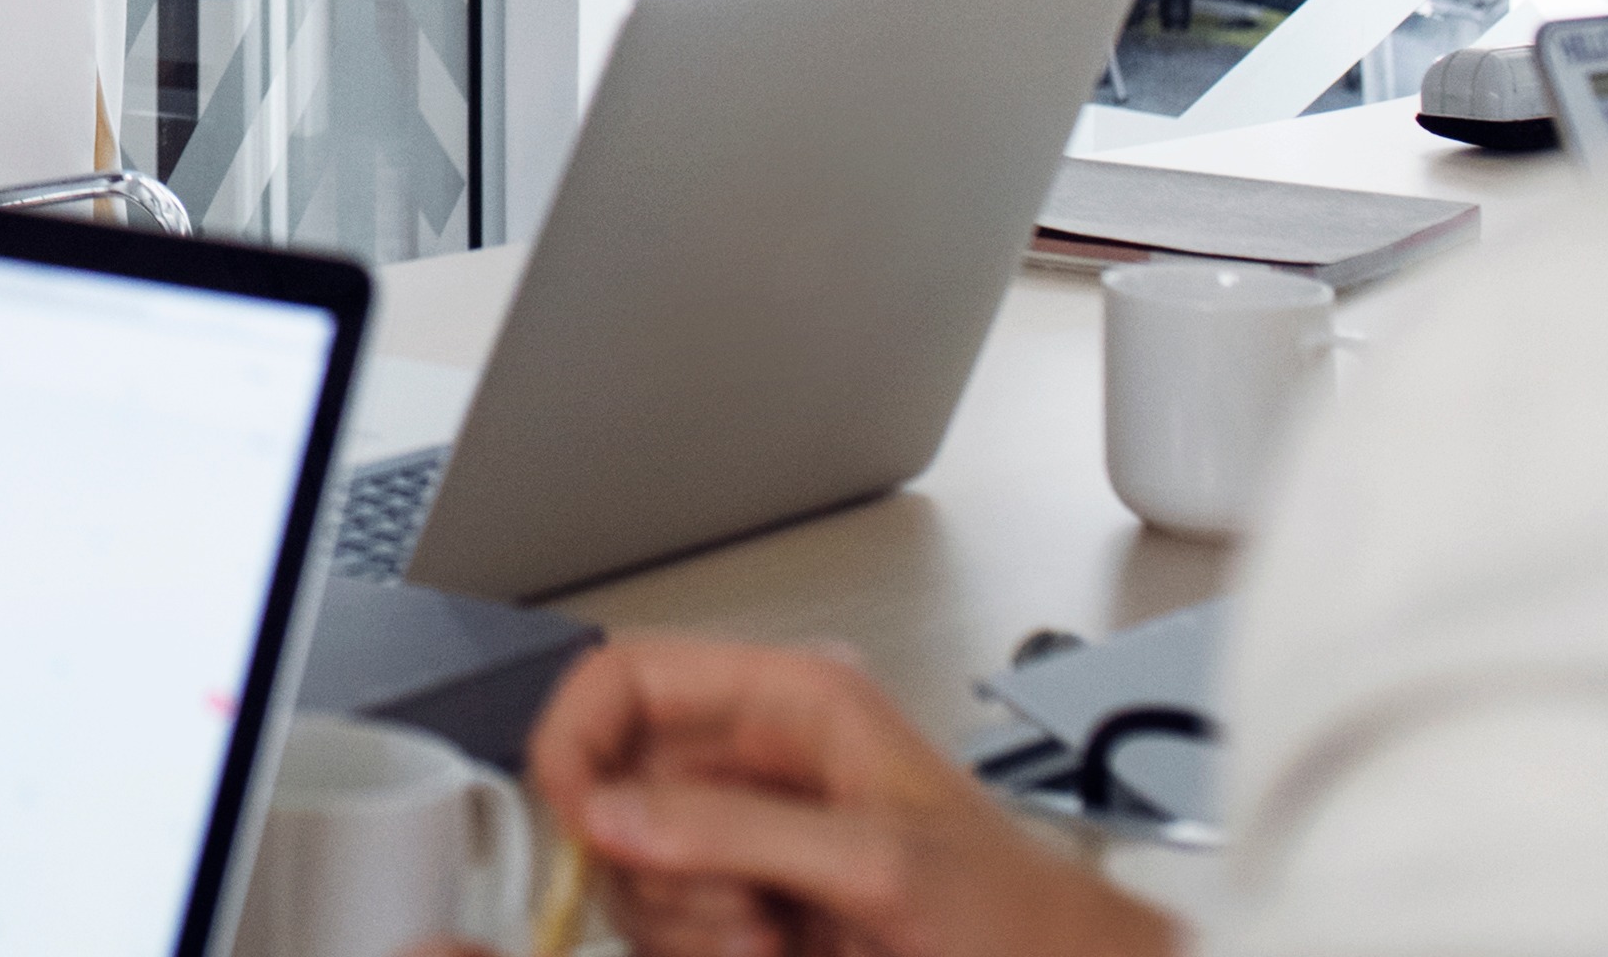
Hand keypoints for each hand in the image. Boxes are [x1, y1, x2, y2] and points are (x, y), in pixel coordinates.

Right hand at [526, 637, 1178, 956]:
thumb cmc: (1029, 921)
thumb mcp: (883, 867)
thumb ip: (737, 833)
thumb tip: (608, 813)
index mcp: (796, 705)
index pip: (628, 677)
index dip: (580, 740)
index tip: (579, 820)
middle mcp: (764, 764)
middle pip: (615, 788)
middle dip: (655, 862)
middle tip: (733, 904)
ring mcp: (755, 842)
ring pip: (632, 867)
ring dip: (683, 922)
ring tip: (771, 937)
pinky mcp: (754, 908)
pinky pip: (669, 925)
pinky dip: (698, 949)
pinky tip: (771, 954)